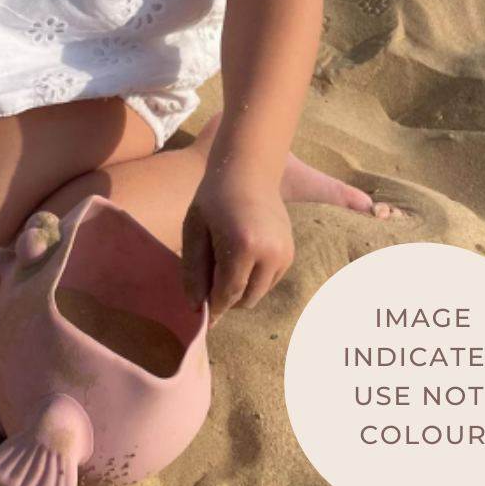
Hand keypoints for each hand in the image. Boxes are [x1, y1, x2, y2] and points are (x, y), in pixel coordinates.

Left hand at [182, 179, 294, 324]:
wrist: (248, 171)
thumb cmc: (214, 198)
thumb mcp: (194, 230)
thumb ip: (194, 270)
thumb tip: (196, 307)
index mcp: (243, 245)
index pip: (228, 292)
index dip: (213, 306)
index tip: (201, 314)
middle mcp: (270, 253)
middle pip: (247, 298)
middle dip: (226, 298)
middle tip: (209, 283)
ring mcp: (285, 253)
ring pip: (259, 292)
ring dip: (241, 290)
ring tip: (224, 264)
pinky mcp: (290, 252)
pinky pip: (269, 281)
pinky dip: (253, 279)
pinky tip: (240, 257)